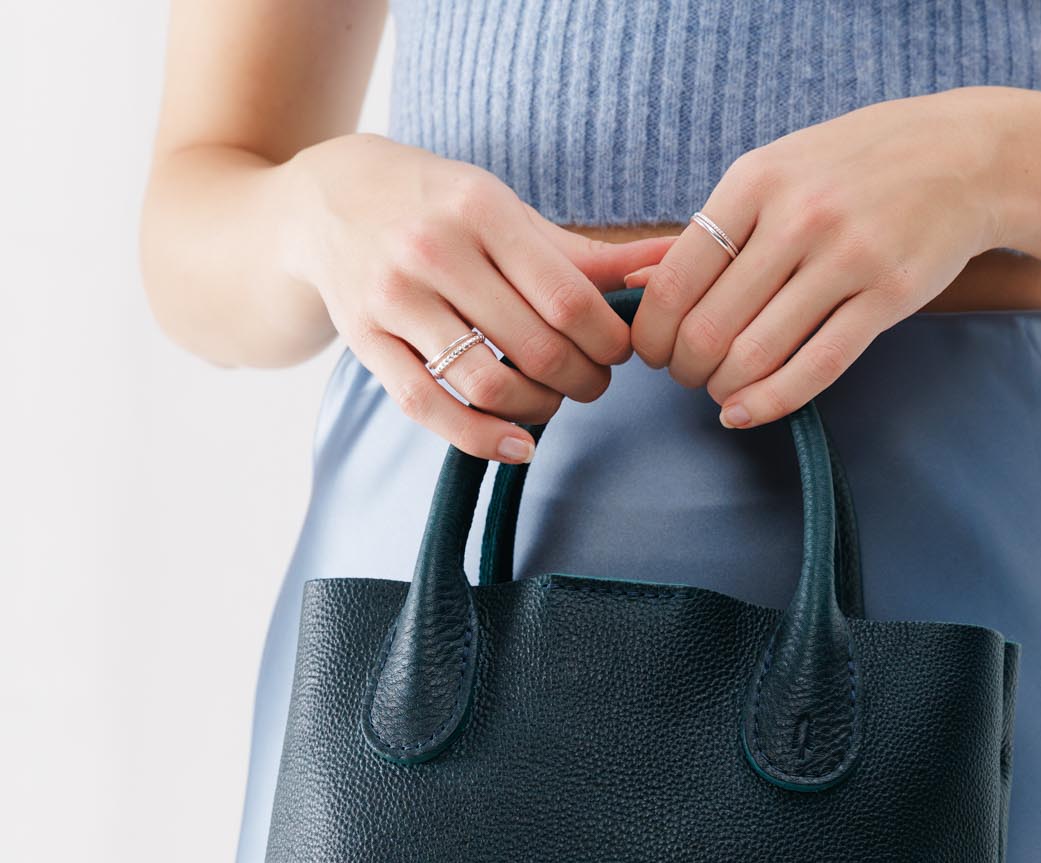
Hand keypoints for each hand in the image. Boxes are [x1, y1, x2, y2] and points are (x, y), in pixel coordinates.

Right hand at [281, 134, 676, 460]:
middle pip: (536, 348)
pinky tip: (518, 447)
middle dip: (583, 380)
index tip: (619, 353)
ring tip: (553, 402)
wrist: (328, 200)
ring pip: (488, 383)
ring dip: (540, 410)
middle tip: (593, 382)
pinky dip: (482, 440)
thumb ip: (586, 254)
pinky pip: (430, 408)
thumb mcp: (509, 213)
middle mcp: (433, 250)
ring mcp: (394, 298)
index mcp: (481, 208)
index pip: (568, 300)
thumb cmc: (440, 207)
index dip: (609, 342)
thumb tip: (673, 266)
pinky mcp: (366, 341)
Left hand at [626, 91, 1005, 426]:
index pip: (676, 280)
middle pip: (709, 327)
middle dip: (685, 369)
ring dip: (724, 389)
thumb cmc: (855, 166)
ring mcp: (847, 257)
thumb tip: (638, 282)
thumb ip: (714, 227)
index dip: (653, 333)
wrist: (964, 155)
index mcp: (755, 181)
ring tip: (721, 392)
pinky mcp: (888, 296)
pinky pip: (816, 368)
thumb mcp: (777, 170)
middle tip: (689, 377)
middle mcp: (798, 217)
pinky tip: (746, 414)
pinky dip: (771, 402)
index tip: (655, 353)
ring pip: (756, 354)